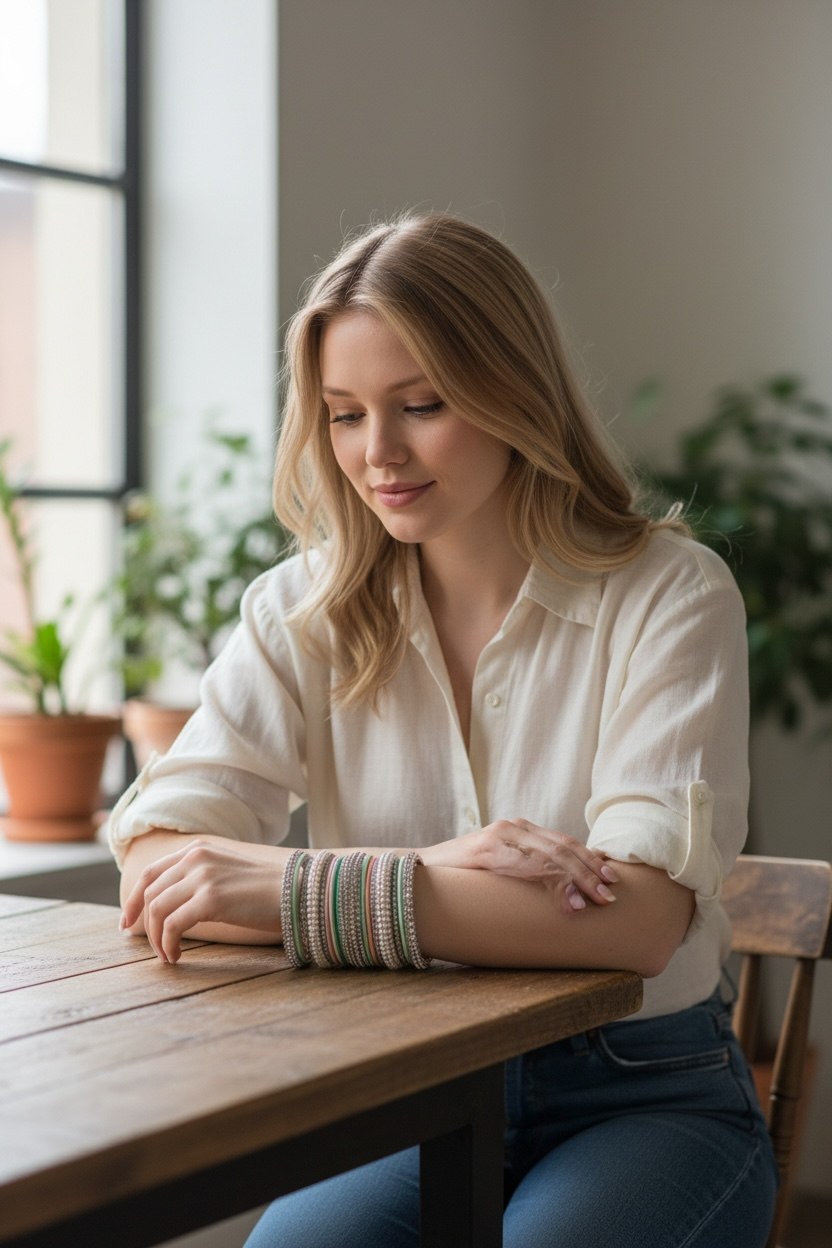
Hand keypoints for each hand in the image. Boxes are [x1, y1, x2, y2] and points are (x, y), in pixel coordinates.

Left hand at [120, 838, 284, 964]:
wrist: (301, 888)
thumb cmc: (270, 888)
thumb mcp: (229, 872)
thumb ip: (203, 878)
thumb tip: (178, 905)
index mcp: (199, 850)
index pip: (151, 873)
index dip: (133, 900)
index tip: (127, 923)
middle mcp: (196, 858)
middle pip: (150, 893)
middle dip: (143, 925)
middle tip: (152, 948)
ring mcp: (202, 877)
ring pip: (157, 911)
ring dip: (157, 939)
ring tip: (168, 956)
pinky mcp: (210, 899)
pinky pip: (172, 925)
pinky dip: (168, 944)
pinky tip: (177, 957)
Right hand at [420, 819, 619, 915]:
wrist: (417, 874)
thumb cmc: (463, 879)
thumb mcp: (501, 872)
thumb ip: (527, 873)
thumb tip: (567, 896)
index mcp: (520, 830)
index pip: (564, 842)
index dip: (590, 860)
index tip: (611, 879)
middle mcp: (512, 827)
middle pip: (563, 847)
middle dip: (590, 871)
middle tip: (610, 894)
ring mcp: (499, 836)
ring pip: (551, 855)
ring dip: (578, 879)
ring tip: (595, 898)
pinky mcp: (486, 850)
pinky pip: (528, 865)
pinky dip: (552, 883)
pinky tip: (568, 900)